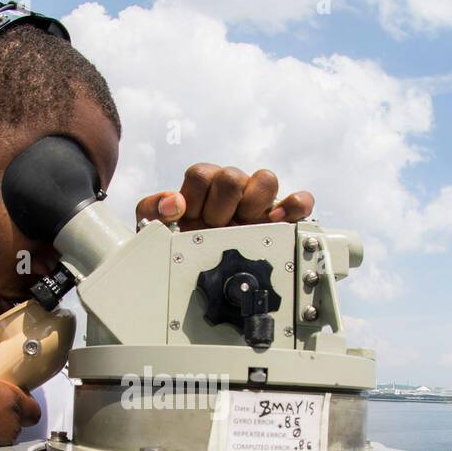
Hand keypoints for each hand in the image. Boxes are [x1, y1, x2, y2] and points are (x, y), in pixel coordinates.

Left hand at [134, 164, 314, 230]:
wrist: (198, 275)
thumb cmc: (178, 247)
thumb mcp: (154, 229)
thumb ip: (151, 210)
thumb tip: (174, 202)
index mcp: (203, 188)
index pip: (201, 174)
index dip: (195, 196)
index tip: (189, 218)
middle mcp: (232, 191)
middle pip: (233, 176)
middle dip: (220, 206)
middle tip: (214, 229)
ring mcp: (258, 204)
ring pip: (266, 180)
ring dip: (253, 202)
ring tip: (243, 224)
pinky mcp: (282, 220)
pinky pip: (299, 201)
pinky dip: (294, 205)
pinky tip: (279, 220)